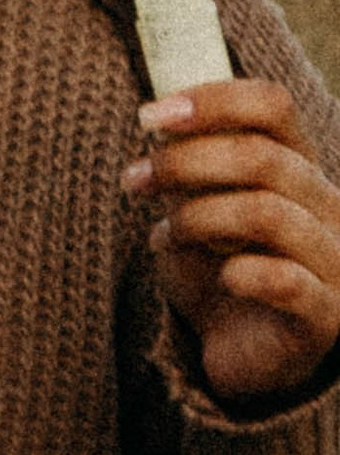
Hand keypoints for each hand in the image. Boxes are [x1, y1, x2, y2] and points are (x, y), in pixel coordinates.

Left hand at [126, 78, 339, 404]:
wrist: (239, 354)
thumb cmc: (219, 271)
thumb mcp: (195, 210)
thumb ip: (188, 169)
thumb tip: (160, 120)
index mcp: (300, 168)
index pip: (273, 107)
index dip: (212, 101)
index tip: (148, 117)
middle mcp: (329, 206)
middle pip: (262, 157)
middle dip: (184, 162)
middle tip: (135, 180)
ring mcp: (335, 261)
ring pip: (268, 213)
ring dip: (198, 219)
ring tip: (164, 236)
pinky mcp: (326, 316)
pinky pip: (287, 281)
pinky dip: (241, 273)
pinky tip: (220, 277)